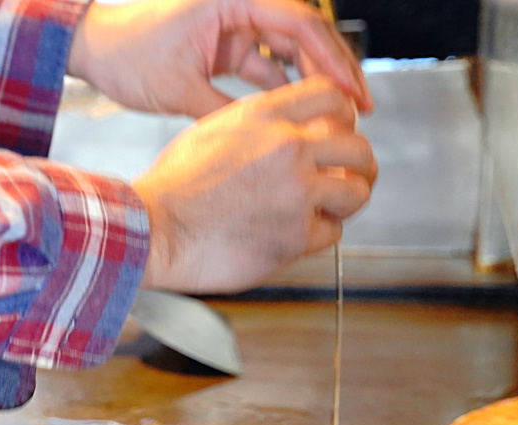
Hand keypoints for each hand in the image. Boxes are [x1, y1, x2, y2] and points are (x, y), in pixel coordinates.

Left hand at [68, 0, 371, 118]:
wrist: (95, 48)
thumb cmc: (127, 56)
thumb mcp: (179, 90)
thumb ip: (229, 110)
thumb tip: (271, 137)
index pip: (298, 21)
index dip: (332, 59)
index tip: (352, 93)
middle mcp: (240, 2)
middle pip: (305, 31)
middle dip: (336, 69)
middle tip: (361, 106)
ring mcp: (237, 21)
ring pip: (293, 47)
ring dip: (317, 79)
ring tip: (340, 115)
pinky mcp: (231, 42)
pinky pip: (271, 62)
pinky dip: (289, 86)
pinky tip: (307, 114)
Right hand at [133, 77, 375, 293]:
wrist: (156, 229)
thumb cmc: (174, 187)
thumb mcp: (214, 130)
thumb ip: (258, 124)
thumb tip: (290, 128)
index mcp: (265, 116)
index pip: (331, 96)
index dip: (346, 115)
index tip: (344, 131)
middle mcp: (287, 148)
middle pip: (358, 146)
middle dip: (360, 164)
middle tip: (353, 175)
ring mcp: (297, 192)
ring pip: (357, 191)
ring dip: (348, 201)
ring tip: (332, 208)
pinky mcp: (297, 234)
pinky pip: (333, 233)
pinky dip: (320, 235)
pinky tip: (299, 233)